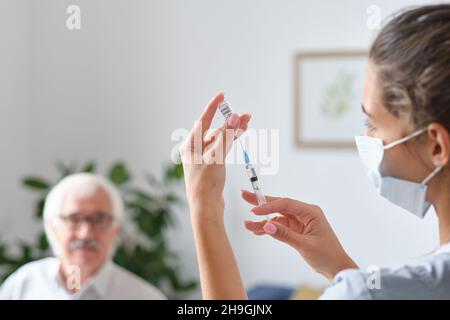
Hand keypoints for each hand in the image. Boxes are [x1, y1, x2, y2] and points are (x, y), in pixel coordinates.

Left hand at [179, 92, 250, 222]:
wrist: (206, 208)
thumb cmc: (206, 184)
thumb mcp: (217, 156)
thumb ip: (226, 135)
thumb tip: (235, 117)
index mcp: (190, 146)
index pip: (202, 121)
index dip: (213, 107)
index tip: (222, 95)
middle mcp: (194, 150)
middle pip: (213, 130)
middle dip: (229, 122)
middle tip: (245, 116)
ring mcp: (203, 159)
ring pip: (219, 140)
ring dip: (232, 132)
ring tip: (247, 124)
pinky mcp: (211, 167)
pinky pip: (222, 149)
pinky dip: (231, 143)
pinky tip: (240, 136)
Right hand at [242, 190, 357, 280]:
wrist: (336, 267)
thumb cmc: (327, 255)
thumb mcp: (305, 245)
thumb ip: (285, 234)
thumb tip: (267, 225)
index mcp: (310, 212)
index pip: (286, 204)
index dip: (269, 206)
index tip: (255, 211)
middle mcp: (304, 213)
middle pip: (279, 205)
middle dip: (261, 202)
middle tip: (245, 195)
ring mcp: (298, 221)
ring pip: (276, 216)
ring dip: (262, 221)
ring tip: (247, 224)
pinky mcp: (295, 229)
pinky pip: (278, 226)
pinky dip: (268, 228)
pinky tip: (257, 230)